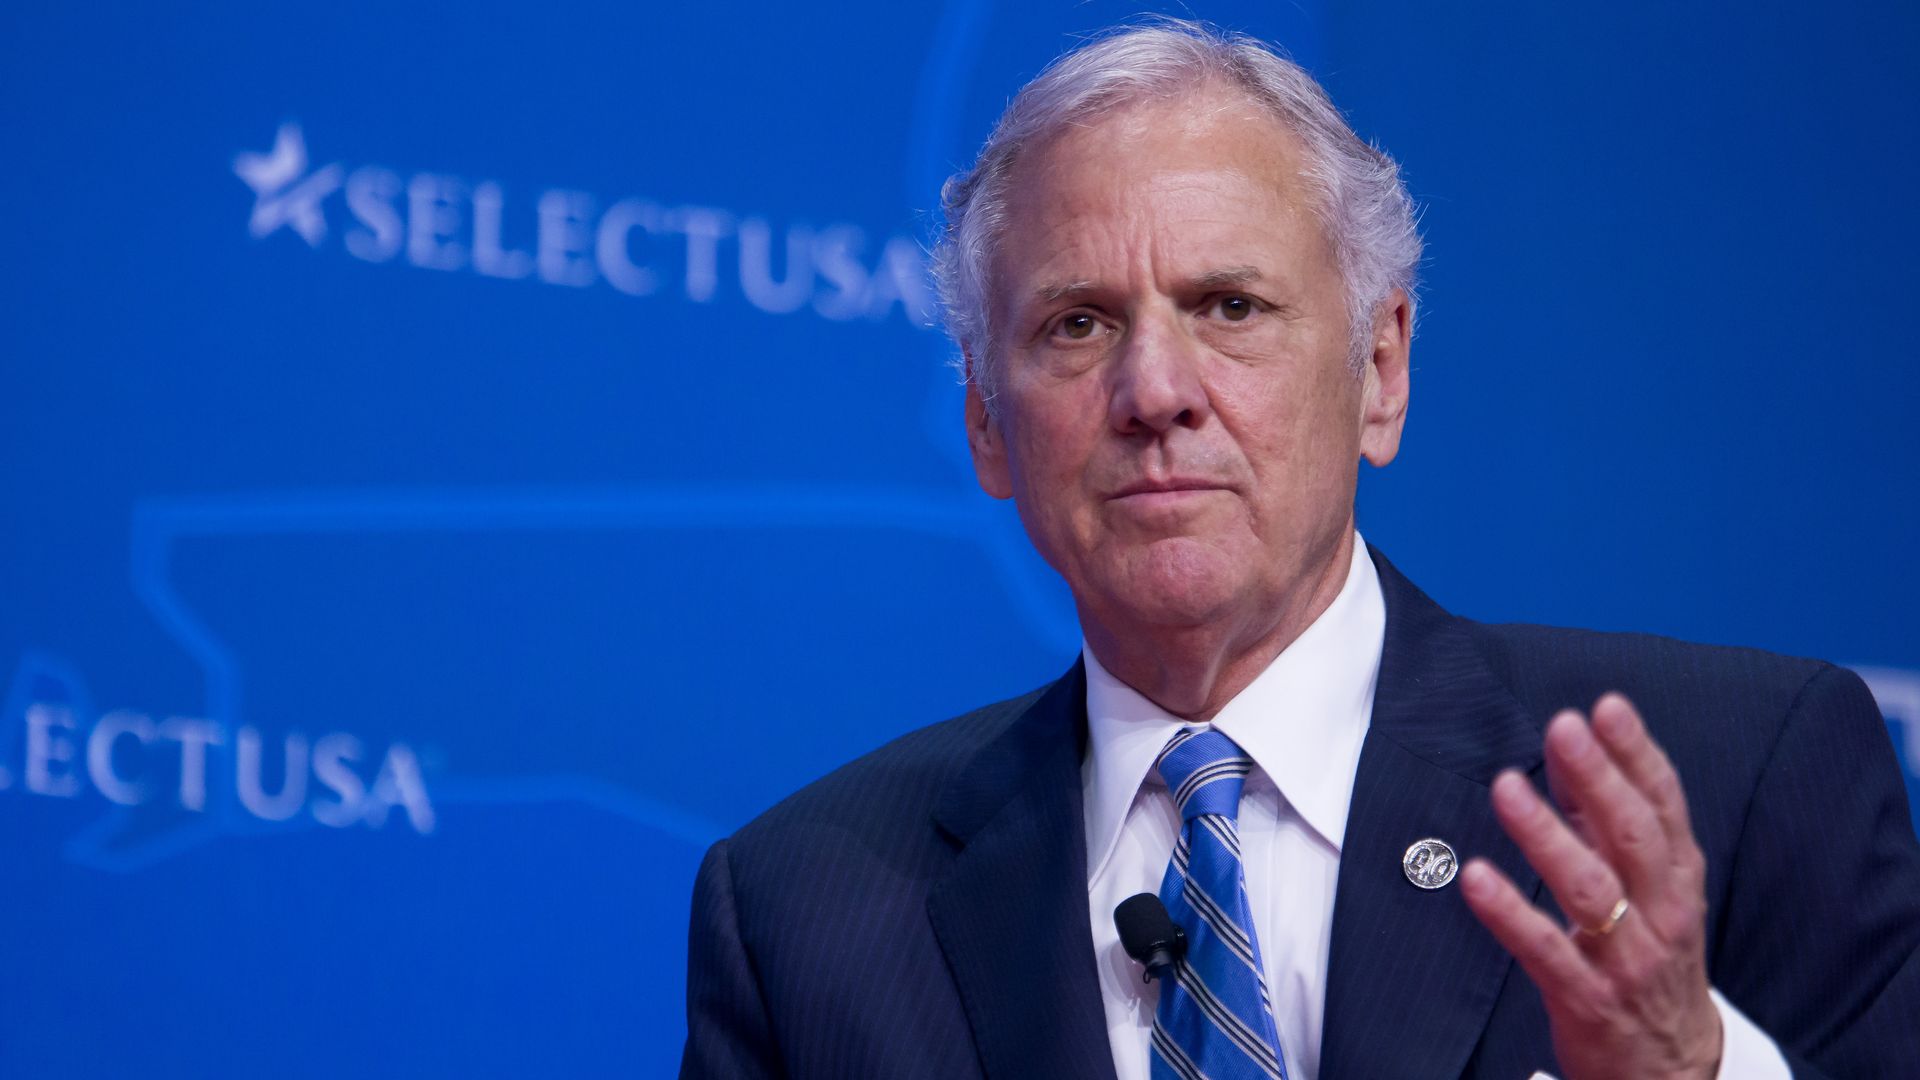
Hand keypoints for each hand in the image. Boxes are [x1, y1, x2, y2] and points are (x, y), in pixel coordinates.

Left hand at [1460, 694, 1721, 1079]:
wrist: (1672, 1066)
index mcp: (1677, 880)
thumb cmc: (1650, 958)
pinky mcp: (1588, 998)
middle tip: (1563, 726)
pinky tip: (1476, 877)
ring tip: (1505, 786)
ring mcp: (1627, 958)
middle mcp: (1661, 914)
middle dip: (1598, 777)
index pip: (1663, 806)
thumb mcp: (1646, 889)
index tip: (1608, 707)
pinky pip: (1546, 951)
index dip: (1638, 755)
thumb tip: (1567, 749)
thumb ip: (1604, 823)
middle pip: (1632, 836)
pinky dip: (1510, 914)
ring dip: (1546, 835)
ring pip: (1589, 888)